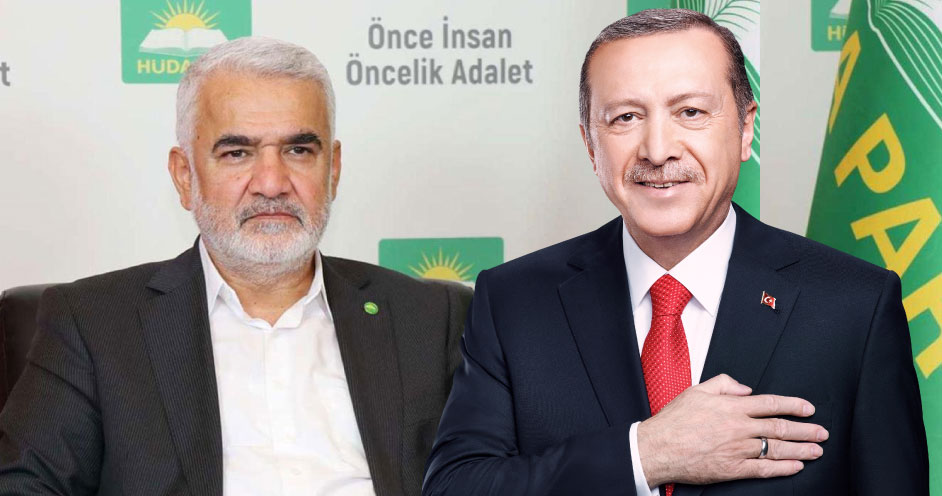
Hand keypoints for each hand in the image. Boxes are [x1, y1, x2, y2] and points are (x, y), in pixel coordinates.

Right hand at [636, 374, 827, 485]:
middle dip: (805, 430)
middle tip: (821, 432)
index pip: (771, 404)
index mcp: (732, 407)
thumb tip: (746, 389)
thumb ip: (724, 384)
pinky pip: (763, 469)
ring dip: (800, 450)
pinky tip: (795, 467)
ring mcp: (737, 450)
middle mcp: (739, 428)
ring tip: (816, 450)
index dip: (794, 405)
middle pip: (780, 428)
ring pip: (776, 449)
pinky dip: (783, 468)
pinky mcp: (732, 469)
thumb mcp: (697, 390)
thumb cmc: (674, 420)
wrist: (658, 447)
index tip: (808, 408)